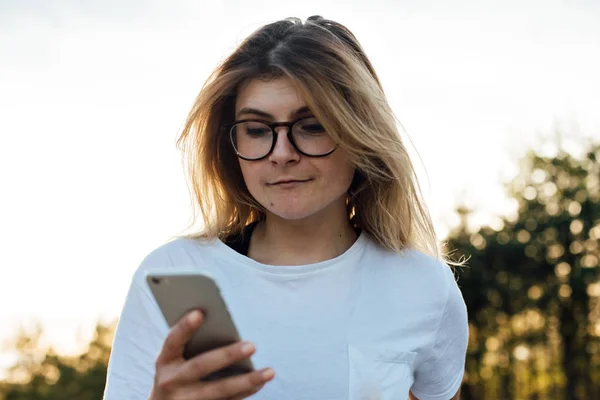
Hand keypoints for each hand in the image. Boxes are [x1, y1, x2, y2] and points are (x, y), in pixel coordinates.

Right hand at [149, 310, 274, 399]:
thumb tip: (224, 325)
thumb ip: (190, 343)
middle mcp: (171, 381)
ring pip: (219, 390)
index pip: (173, 341)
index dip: (185, 327)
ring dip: (246, 381)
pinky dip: (245, 392)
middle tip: (251, 345)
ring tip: (269, 371)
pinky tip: (260, 383)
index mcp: (164, 361)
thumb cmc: (175, 373)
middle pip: (201, 366)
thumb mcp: (173, 359)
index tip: (199, 312)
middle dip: (227, 355)